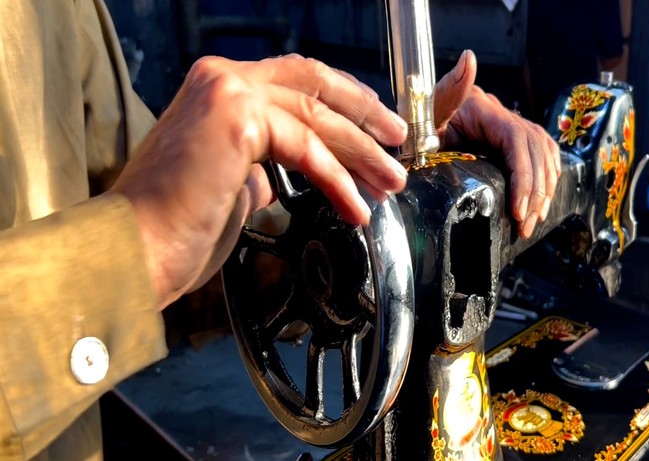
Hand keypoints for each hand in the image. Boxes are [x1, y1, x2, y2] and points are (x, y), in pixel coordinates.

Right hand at [111, 55, 407, 307]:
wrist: (136, 250)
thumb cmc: (176, 228)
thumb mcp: (232, 184)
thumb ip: (261, 166)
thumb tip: (294, 173)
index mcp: (217, 90)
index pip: (295, 81)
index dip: (340, 101)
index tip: (371, 128)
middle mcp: (221, 80)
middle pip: (314, 85)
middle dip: (363, 115)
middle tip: (396, 144)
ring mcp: (227, 93)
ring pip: (316, 115)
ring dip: (361, 151)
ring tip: (390, 180)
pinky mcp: (236, 118)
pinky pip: (306, 147)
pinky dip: (337, 179)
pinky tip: (355, 206)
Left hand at [433, 50, 560, 238]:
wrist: (411, 128)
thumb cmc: (416, 123)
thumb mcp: (424, 112)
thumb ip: (446, 92)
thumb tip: (469, 60)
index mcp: (485, 110)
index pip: (518, 140)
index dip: (524, 176)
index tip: (519, 208)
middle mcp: (503, 116)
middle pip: (536, 150)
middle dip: (536, 191)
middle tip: (525, 225)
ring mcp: (508, 128)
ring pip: (544, 154)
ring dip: (543, 189)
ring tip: (532, 220)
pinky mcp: (509, 142)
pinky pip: (540, 157)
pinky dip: (545, 180)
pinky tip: (540, 202)